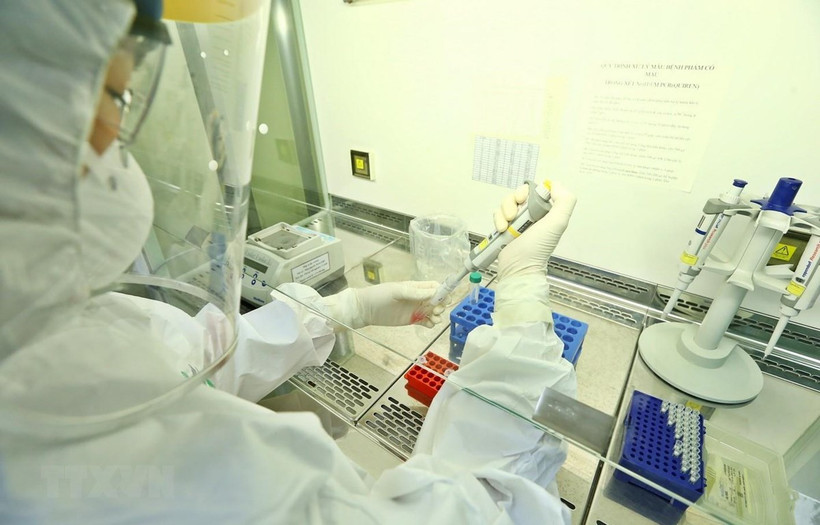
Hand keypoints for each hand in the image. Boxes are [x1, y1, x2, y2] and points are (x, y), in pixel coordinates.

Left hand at [323, 281, 445, 329]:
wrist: (365, 309)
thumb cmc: (379, 296)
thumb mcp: (397, 291)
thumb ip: (416, 292)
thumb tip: (434, 292)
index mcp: (416, 287)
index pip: (435, 287)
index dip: (443, 292)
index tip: (445, 299)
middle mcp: (418, 297)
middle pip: (438, 300)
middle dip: (442, 305)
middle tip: (437, 310)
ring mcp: (416, 309)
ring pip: (434, 312)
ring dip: (438, 315)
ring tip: (433, 319)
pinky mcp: (412, 320)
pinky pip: (426, 321)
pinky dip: (431, 323)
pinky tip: (429, 324)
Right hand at [494, 181, 576, 281]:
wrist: (518, 267)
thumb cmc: (538, 247)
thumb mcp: (558, 223)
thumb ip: (564, 201)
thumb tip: (555, 184)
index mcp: (546, 211)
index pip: (535, 190)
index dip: (527, 191)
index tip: (523, 199)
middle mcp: (532, 215)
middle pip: (518, 195)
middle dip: (512, 202)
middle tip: (513, 214)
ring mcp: (517, 221)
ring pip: (506, 203)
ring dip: (504, 212)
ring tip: (507, 226)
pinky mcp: (504, 228)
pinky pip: (498, 214)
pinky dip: (498, 220)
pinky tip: (502, 230)